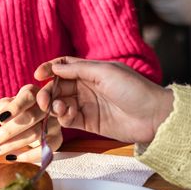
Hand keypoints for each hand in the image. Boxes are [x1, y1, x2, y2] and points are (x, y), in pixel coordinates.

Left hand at [0, 84, 63, 162]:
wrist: (35, 123)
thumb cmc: (18, 113)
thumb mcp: (8, 106)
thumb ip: (4, 107)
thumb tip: (3, 118)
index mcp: (35, 93)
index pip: (28, 96)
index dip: (15, 107)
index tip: (0, 117)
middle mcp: (48, 106)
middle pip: (31, 117)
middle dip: (8, 131)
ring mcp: (54, 122)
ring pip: (36, 134)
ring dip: (13, 145)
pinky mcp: (57, 138)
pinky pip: (45, 150)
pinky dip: (27, 156)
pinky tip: (11, 157)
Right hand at [33, 58, 173, 145]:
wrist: (153, 116)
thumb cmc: (134, 89)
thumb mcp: (106, 72)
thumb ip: (78, 69)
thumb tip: (55, 67)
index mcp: (92, 70)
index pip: (64, 66)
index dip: (49, 69)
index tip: (37, 75)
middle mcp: (87, 86)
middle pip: (59, 86)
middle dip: (48, 91)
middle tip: (43, 100)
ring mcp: (88, 105)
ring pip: (61, 103)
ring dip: (54, 105)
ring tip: (59, 108)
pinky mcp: (89, 123)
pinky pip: (68, 119)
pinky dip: (63, 117)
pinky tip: (68, 116)